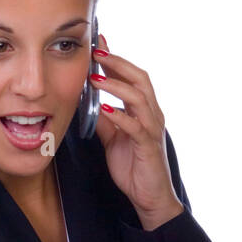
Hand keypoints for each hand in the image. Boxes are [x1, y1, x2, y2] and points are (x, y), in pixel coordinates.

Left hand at [90, 33, 180, 227]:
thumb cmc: (133, 167)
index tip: (99, 45)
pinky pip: (136, 127)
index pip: (132, 77)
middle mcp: (151, 115)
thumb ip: (104, 121)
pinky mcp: (148, 147)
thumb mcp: (112, 139)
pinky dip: (120, 116)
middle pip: (140, 79)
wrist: (149, 197)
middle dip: (119, 63)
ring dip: (117, 86)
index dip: (117, 60)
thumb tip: (88, 104)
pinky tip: (105, 110)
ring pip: (139, 98)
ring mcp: (152, 129)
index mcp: (143, 110)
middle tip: (98, 52)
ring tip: (96, 78)